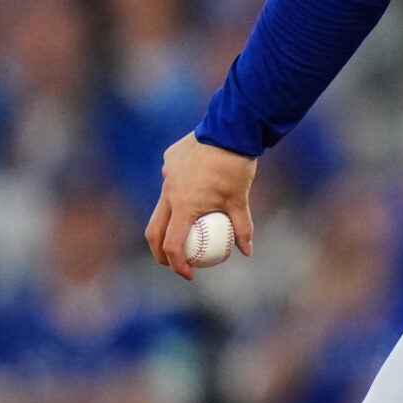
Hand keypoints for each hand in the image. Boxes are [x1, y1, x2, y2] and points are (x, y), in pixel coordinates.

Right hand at [146, 134, 257, 279]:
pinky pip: (172, 182)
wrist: (229, 129)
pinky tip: (197, 189)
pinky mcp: (169, 161)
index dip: (177, 263)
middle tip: (174, 261)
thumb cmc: (236, 167)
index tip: (188, 273)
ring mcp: (166, 175)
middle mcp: (169, 192)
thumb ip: (242, 227)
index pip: (173, 244)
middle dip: (160, 251)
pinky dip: (180, 192)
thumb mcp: (241, 200)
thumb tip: (246, 251)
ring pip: (162, 205)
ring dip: (170, 221)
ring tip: (185, 228)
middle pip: (155, 230)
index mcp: (184, 205)